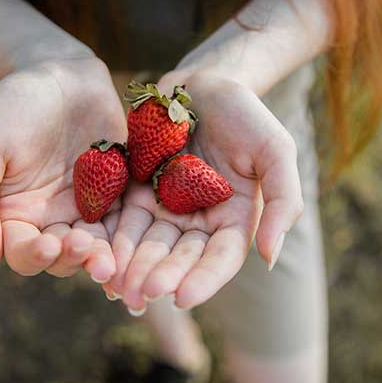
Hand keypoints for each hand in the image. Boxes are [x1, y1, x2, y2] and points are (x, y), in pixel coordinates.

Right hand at [0, 57, 125, 280]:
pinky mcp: (119, 193)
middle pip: (62, 258)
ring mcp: (88, 208)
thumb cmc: (12, 106)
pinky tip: (138, 239)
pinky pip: (126, 220)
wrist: (61, 72)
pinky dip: (130, 234)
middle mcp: (51, 219)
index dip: (34, 256)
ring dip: (103, 256)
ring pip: (96, 246)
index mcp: (14, 215)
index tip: (49, 245)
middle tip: (86, 249)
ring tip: (111, 260)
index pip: (22, 253)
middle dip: (73, 259)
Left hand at [103, 75, 302, 311]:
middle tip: (142, 295)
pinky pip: (123, 220)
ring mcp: (165, 208)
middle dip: (162, 277)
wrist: (203, 84)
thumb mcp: (276, 151)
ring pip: (148, 244)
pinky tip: (98, 257)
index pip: (221, 257)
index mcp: (234, 218)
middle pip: (180, 256)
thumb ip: (283, 201)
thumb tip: (270, 256)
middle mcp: (199, 221)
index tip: (183, 298)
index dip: (204, 279)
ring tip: (116, 286)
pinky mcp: (136, 192)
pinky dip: (113, 240)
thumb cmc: (245, 115)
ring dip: (133, 267)